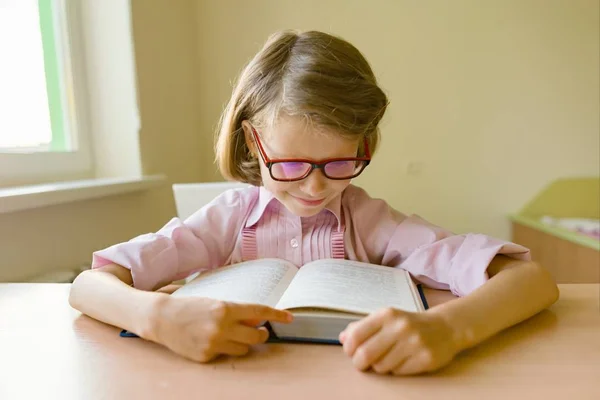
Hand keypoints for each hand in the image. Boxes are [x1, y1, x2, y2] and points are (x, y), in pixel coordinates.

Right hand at [150, 296, 292, 362]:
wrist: (162, 318)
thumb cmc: (191, 307)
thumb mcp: (215, 303)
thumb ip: (236, 312)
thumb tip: (257, 321)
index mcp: (225, 308)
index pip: (258, 312)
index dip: (276, 315)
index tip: (289, 317)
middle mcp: (221, 327)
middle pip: (256, 336)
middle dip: (262, 334)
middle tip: (261, 332)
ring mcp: (213, 343)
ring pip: (243, 349)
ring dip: (242, 343)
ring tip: (229, 335)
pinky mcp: (206, 356)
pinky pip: (225, 355)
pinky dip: (223, 349)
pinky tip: (209, 340)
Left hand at [339, 307, 457, 374]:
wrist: (445, 328)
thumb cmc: (409, 324)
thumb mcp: (386, 319)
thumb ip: (363, 327)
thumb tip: (342, 338)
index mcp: (387, 314)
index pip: (357, 335)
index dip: (349, 348)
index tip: (351, 352)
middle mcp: (400, 327)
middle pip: (365, 354)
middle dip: (359, 363)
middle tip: (362, 363)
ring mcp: (414, 343)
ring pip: (381, 366)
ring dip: (380, 366)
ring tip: (389, 358)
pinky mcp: (425, 358)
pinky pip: (398, 372)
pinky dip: (396, 370)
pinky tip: (403, 360)